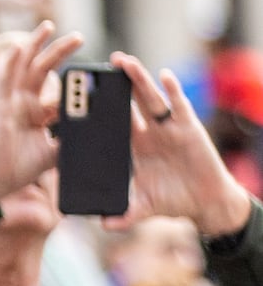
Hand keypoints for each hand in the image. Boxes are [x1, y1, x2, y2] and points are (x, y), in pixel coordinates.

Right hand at [0, 22, 83, 201]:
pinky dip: (12, 63)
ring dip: (36, 45)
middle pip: (43, 70)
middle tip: (79, 37)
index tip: (96, 72)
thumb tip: (97, 130)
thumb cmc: (21, 168)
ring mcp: (11, 102)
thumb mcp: (55, 151)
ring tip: (49, 26)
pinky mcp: (0, 106)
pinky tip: (21, 46)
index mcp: (37, 114)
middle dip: (60, 52)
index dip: (76, 83)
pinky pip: (6, 79)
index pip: (58, 91)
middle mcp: (23, 103)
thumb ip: (71, 137)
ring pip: (25, 67)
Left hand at [107, 52, 252, 236]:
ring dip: (137, 79)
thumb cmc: (172, 200)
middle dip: (115, 85)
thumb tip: (102, 224)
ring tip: (123, 61)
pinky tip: (165, 76)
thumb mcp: (143, 207)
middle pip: (128, 104)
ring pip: (149, 98)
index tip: (78, 99)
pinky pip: (179, 106)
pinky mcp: (188, 128)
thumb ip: (123, 214)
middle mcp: (147, 133)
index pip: (110, 124)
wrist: (205, 203)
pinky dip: (173, 90)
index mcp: (132, 147)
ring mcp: (167, 128)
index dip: (97, 112)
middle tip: (98, 67)